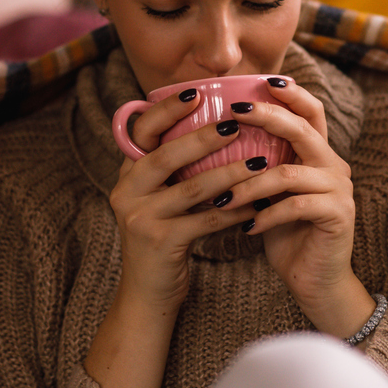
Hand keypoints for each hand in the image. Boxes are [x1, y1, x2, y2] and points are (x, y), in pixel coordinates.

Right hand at [87, 86, 267, 387]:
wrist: (148, 294)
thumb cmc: (164, 238)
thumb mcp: (160, 198)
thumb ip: (175, 168)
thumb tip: (215, 125)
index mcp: (127, 175)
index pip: (140, 131)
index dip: (166, 110)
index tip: (196, 93)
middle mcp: (127, 192)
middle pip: (165, 156)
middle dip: (202, 137)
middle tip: (237, 124)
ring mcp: (140, 219)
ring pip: (191, 189)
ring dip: (229, 174)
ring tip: (260, 162)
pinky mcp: (160, 244)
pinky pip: (205, 222)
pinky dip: (234, 212)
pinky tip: (258, 203)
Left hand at [214, 79, 374, 337]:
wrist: (315, 281)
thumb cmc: (287, 234)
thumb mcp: (269, 194)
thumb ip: (259, 165)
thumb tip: (215, 138)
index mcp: (320, 155)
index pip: (311, 112)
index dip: (290, 93)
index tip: (261, 81)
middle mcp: (334, 166)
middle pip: (303, 129)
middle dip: (267, 117)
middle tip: (234, 112)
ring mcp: (339, 190)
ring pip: (289, 173)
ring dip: (249, 184)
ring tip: (221, 198)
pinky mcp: (338, 215)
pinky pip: (295, 206)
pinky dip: (266, 216)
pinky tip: (246, 227)